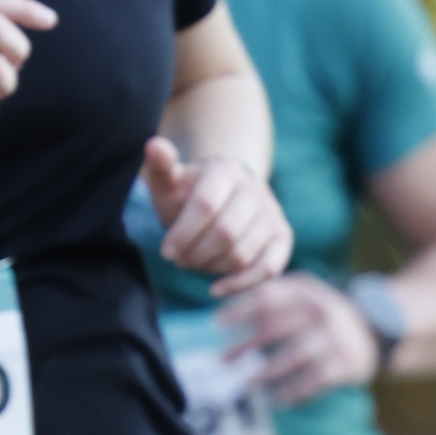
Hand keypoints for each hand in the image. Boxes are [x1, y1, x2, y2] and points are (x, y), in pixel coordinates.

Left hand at [143, 136, 288, 296]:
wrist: (220, 201)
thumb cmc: (186, 197)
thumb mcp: (169, 184)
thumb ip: (160, 167)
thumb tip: (152, 145)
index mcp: (226, 169)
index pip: (205, 204)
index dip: (182, 233)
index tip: (165, 252)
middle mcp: (255, 188)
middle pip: (225, 233)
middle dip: (195, 254)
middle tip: (179, 261)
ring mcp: (272, 212)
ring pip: (241, 254)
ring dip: (211, 267)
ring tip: (195, 263)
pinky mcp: (282, 237)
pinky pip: (268, 268)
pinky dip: (240, 283)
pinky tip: (215, 289)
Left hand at [225, 268, 383, 406]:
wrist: (376, 329)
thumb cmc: (320, 314)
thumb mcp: (302, 294)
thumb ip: (269, 294)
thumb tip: (218, 296)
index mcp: (306, 291)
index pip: (267, 296)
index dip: (239, 308)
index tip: (216, 324)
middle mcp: (320, 310)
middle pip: (275, 327)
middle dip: (245, 345)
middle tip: (222, 360)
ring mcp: (333, 337)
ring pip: (292, 357)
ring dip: (264, 373)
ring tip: (245, 383)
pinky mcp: (344, 364)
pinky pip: (312, 381)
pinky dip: (292, 393)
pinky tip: (276, 400)